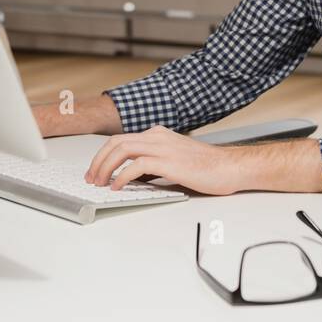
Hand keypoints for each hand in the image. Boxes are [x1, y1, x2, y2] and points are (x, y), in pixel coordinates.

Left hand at [83, 125, 241, 195]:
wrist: (230, 167)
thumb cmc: (208, 167)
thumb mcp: (175, 160)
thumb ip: (154, 164)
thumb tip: (132, 177)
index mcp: (158, 134)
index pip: (121, 139)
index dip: (103, 155)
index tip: (96, 170)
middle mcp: (158, 137)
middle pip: (116, 142)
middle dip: (98, 160)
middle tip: (91, 178)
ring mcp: (163, 147)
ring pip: (121, 150)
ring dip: (105, 167)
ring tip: (100, 183)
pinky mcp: (168, 162)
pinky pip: (136, 166)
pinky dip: (121, 176)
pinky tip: (117, 186)